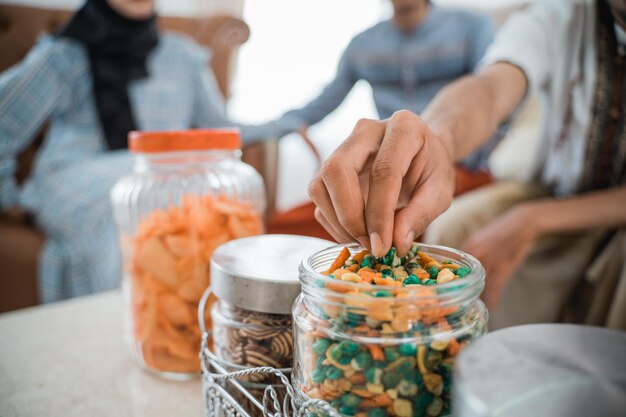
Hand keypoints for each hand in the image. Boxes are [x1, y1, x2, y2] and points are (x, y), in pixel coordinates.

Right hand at [308, 110, 454, 256]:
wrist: (421, 153)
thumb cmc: (431, 169)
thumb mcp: (440, 192)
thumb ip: (421, 214)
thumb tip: (396, 243)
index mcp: (403, 127)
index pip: (383, 171)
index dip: (379, 214)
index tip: (382, 246)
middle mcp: (366, 130)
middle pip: (337, 170)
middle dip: (349, 216)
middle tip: (369, 244)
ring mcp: (343, 146)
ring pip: (320, 185)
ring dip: (338, 222)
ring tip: (365, 242)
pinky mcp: (330, 166)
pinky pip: (320, 197)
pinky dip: (333, 222)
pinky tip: (356, 234)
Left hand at [461, 204, 539, 308]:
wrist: (521, 223)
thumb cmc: (499, 232)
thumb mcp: (480, 239)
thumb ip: (470, 253)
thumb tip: (460, 266)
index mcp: (469, 246)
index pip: (455, 267)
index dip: (452, 281)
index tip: (449, 293)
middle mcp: (476, 253)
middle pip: (465, 278)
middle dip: (462, 293)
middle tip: (459, 306)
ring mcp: (490, 259)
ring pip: (480, 285)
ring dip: (479, 299)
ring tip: (476, 309)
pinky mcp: (504, 266)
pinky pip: (496, 286)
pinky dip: (493, 298)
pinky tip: (492, 307)